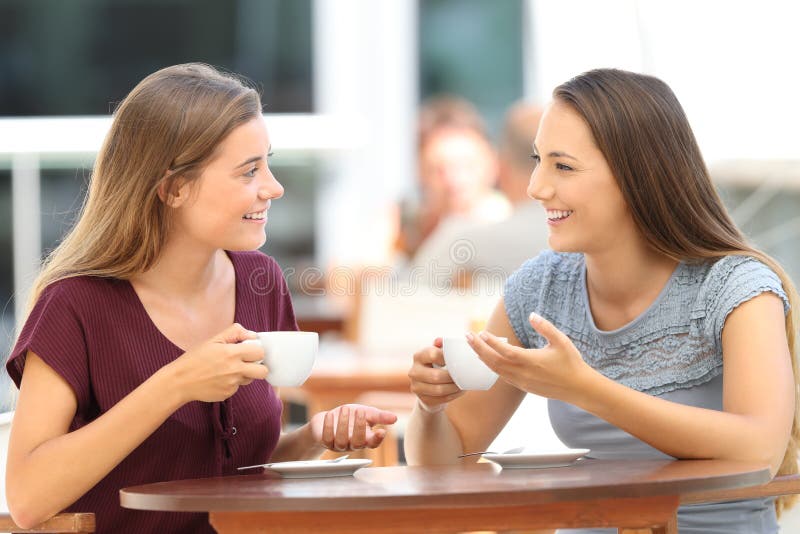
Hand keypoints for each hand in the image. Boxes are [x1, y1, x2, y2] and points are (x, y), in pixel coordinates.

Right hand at [168, 323, 267, 402]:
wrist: (180, 381)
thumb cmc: (196, 358)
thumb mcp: (213, 340)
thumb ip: (235, 332)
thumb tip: (253, 335)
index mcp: (231, 354)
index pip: (260, 352)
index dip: (256, 351)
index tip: (248, 350)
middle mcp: (234, 370)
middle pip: (262, 371)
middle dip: (258, 366)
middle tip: (247, 362)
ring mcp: (231, 385)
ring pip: (250, 380)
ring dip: (244, 374)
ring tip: (227, 370)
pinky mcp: (227, 394)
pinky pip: (237, 388)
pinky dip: (231, 383)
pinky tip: (219, 379)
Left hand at [309, 404, 397, 451]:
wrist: (330, 418)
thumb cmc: (351, 417)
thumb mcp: (367, 413)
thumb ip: (380, 416)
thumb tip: (394, 418)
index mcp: (364, 439)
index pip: (373, 443)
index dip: (377, 439)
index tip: (382, 431)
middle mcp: (352, 444)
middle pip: (358, 443)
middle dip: (360, 427)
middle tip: (361, 411)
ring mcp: (339, 445)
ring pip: (342, 441)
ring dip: (344, 424)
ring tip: (345, 408)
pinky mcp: (326, 442)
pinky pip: (327, 438)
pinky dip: (328, 426)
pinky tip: (330, 415)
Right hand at [408, 338, 464, 411]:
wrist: (430, 384)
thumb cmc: (438, 364)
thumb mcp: (439, 353)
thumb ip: (442, 345)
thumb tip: (441, 340)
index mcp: (418, 356)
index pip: (432, 354)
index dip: (447, 357)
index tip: (457, 359)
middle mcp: (414, 371)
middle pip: (435, 376)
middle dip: (452, 377)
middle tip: (464, 376)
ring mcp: (416, 386)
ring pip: (439, 390)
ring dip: (454, 388)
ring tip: (464, 384)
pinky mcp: (423, 399)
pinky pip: (440, 399)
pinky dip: (453, 395)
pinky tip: (459, 391)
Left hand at [466, 312, 594, 401]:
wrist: (578, 388)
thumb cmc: (571, 363)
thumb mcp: (561, 341)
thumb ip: (545, 327)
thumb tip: (532, 315)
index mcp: (531, 361)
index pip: (505, 351)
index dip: (491, 342)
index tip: (481, 333)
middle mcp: (523, 373)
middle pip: (494, 361)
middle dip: (478, 348)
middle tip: (467, 337)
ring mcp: (522, 382)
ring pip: (496, 370)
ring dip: (483, 358)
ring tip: (473, 346)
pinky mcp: (523, 387)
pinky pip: (502, 377)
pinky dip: (492, 367)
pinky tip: (488, 360)